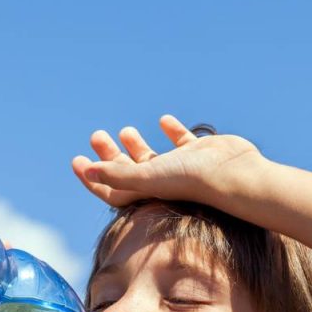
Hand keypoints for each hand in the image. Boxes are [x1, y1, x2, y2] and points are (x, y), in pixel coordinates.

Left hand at [71, 114, 264, 208]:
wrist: (234, 174)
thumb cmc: (192, 179)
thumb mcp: (149, 177)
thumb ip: (118, 176)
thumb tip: (88, 172)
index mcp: (147, 191)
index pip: (113, 189)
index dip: (93, 178)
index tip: (77, 162)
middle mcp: (163, 181)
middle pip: (129, 170)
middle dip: (110, 154)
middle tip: (96, 135)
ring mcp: (182, 167)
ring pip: (153, 157)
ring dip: (136, 145)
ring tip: (125, 130)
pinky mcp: (200, 153)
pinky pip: (182, 141)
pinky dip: (172, 130)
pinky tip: (164, 120)